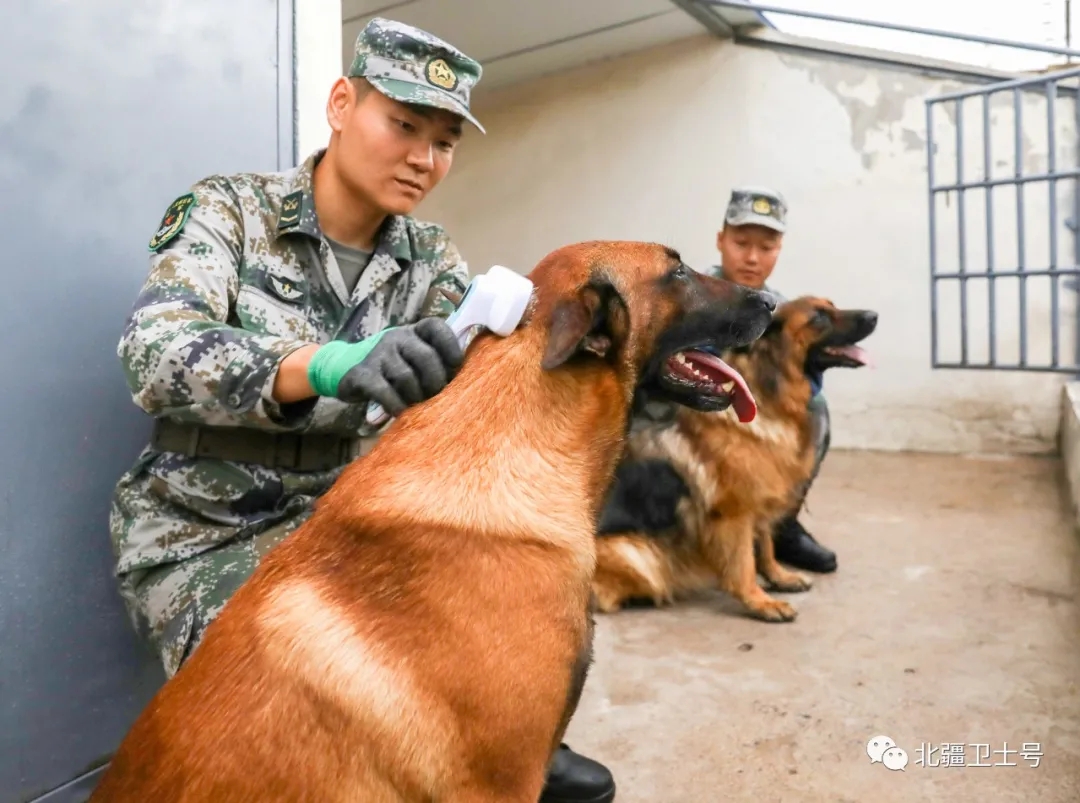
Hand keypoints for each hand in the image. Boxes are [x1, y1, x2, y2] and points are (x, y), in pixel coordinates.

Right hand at [307, 318, 463, 415]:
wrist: (348, 370)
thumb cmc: (395, 368)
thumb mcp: (415, 358)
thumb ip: (437, 363)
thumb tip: (469, 382)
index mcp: (416, 331)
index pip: (438, 328)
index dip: (452, 348)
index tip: (456, 369)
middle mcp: (397, 336)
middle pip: (426, 357)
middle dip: (436, 382)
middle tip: (436, 398)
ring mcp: (379, 353)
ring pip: (406, 377)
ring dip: (416, 397)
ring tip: (417, 407)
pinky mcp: (362, 373)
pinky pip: (384, 391)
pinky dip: (396, 405)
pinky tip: (399, 413)